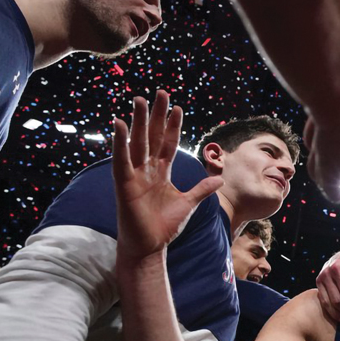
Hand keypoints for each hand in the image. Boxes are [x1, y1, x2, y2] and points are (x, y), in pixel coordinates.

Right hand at [112, 91, 223, 262]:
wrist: (149, 247)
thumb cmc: (164, 226)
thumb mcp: (189, 204)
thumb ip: (202, 188)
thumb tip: (220, 178)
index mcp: (161, 172)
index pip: (168, 143)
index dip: (173, 126)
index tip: (178, 107)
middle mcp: (147, 170)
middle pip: (152, 136)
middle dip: (156, 115)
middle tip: (160, 93)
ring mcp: (134, 175)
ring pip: (137, 143)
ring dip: (138, 121)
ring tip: (139, 100)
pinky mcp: (124, 184)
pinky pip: (121, 160)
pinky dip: (120, 143)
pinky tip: (119, 124)